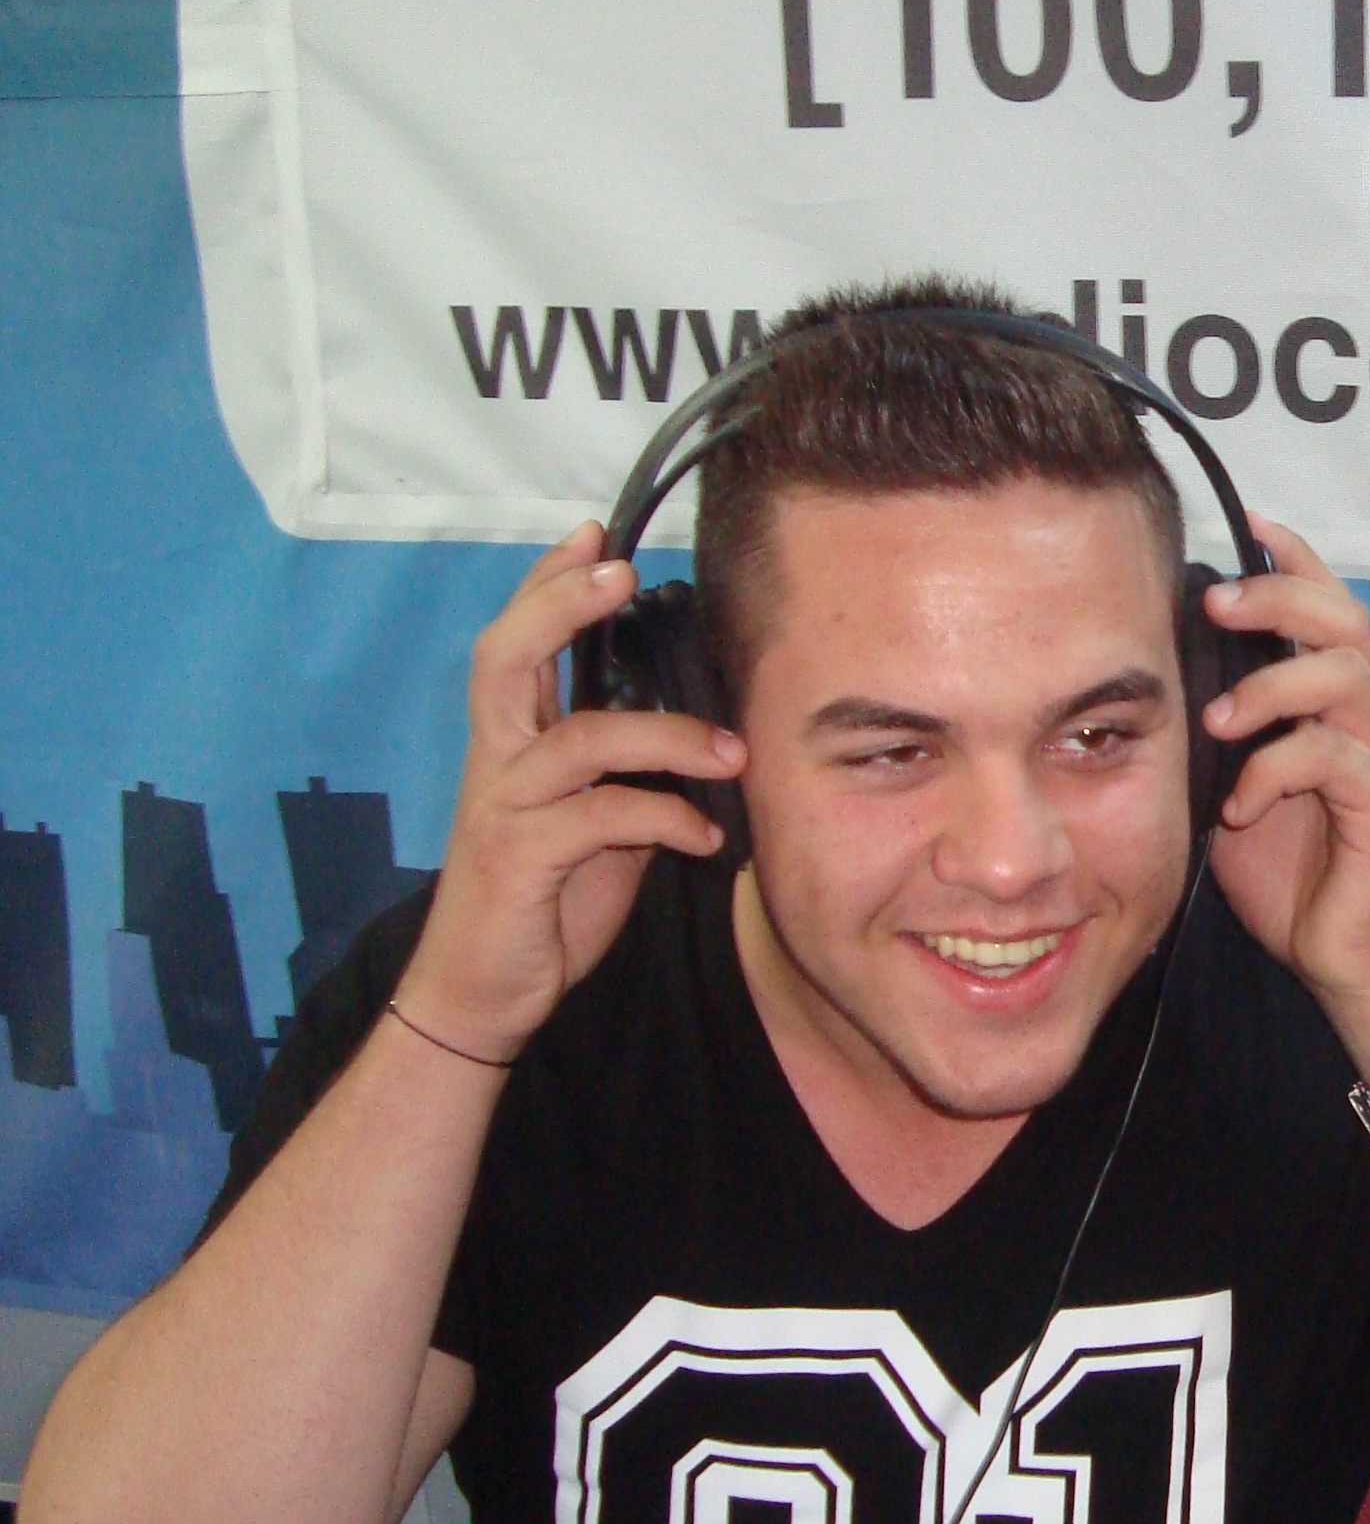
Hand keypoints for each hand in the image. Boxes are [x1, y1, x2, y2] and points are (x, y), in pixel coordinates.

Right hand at [396, 524, 746, 1063]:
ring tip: (732, 753)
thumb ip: (627, 779)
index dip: (546, 584)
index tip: (591, 532)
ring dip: (667, 737)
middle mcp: (496, 764)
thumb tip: (697, 743)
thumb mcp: (595, 830)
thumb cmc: (542, 903)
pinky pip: (600, 818)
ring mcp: (503, 809)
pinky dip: (664, 818)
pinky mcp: (519, 859)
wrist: (483, 991)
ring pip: (578, 739)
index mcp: (511, 746)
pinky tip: (705, 837)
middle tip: (622, 572)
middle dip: (560, 604)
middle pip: (506, 657)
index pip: (514, 643)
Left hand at [1196, 518, 1369, 1067]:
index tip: (1249, 520)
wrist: (1351, 959)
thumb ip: (1218, 734)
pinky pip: (1332, 759)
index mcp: (1333, 705)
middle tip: (1219, 601)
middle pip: (1346, 620)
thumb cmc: (1293, 873)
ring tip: (1219, 717)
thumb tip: (1157, 681)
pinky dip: (1274, 771)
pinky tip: (1240, 807)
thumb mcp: (1235, 787)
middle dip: (1282, 595)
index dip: (1295, 558)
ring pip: (1345, 677)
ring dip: (1273, 685)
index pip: (1327, 606)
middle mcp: (1367, 718)